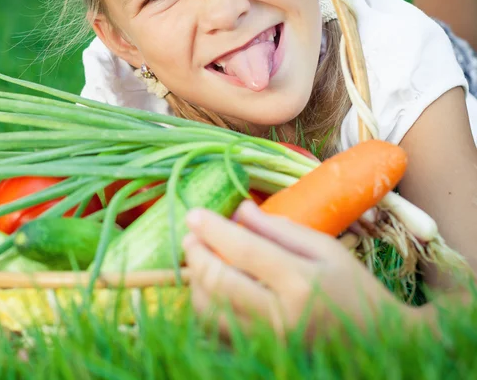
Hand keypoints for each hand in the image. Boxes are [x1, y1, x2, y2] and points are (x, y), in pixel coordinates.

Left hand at [182, 201, 408, 337]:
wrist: (379, 343)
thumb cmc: (352, 287)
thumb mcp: (323, 248)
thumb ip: (278, 228)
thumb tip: (237, 209)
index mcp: (301, 283)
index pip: (243, 250)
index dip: (213, 229)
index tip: (193, 213)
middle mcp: (280, 318)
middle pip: (219, 283)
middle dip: (196, 255)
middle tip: (189, 235)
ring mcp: (268, 344)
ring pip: (210, 312)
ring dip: (195, 281)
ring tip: (198, 259)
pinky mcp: (261, 358)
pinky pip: (216, 335)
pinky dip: (204, 308)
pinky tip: (208, 287)